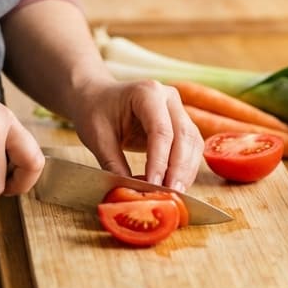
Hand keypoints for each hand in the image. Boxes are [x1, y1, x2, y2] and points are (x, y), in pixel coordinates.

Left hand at [68, 78, 203, 191]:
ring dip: (186, 171)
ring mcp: (177, 108)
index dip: (159, 161)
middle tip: (170, 194)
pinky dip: (186, 168)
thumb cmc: (95, 112)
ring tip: (174, 194)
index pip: (160, 130)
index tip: (154, 185)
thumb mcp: (98, 137)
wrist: (96, 97)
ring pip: (192, 142)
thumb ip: (114, 164)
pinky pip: (191, 146)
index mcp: (147, 92)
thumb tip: (130, 192)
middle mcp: (168, 97)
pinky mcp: (180, 123)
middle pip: (183, 135)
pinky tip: (176, 185)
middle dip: (178, 169)